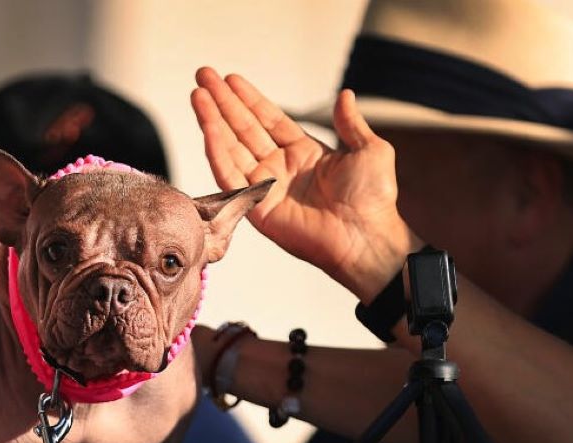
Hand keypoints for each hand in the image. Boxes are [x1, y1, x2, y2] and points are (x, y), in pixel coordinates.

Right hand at [191, 67, 418, 301]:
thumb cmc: (374, 200)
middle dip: (223, 102)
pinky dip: (217, 152)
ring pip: (232, 148)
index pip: (268, 119)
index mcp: (304, 154)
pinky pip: (232, 177)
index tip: (229, 79)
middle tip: (203, 76)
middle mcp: (281, 169)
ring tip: (197, 95)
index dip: (248, 99)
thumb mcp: (370, 150)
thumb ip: (351, 123)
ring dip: (213, 121)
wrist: (367, 236)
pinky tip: (208, 128)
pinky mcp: (257, 208)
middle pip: (244, 129)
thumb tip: (345, 95)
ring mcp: (267, 188)